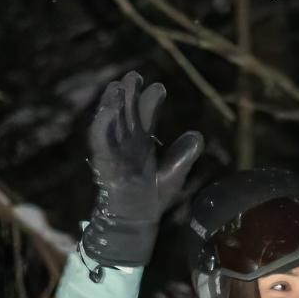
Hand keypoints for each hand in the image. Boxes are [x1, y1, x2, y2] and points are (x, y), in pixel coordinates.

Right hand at [79, 71, 203, 267]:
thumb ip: (183, 156)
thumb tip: (197, 135)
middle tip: (134, 75)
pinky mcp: (104, 162)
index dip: (150, 101)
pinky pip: (100, 140)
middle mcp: (126, 144)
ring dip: (112, 103)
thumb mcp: (173, 175)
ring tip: (117, 85)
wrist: (136, 222)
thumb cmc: (151, 199)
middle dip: (128, 94)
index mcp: (141, 144)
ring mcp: (113, 152)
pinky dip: (103, 124)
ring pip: (110, 122)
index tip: (158, 87)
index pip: (144, 117)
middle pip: (126, 113)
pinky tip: (108, 109)